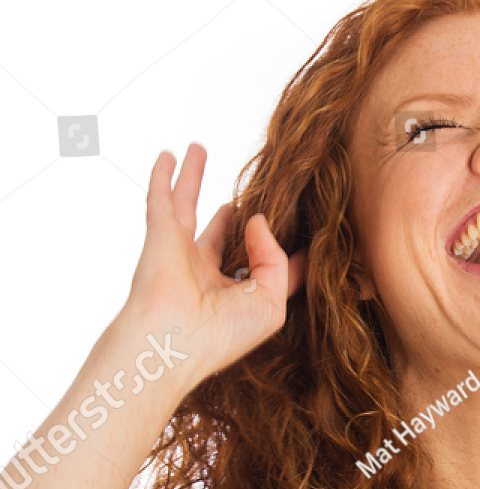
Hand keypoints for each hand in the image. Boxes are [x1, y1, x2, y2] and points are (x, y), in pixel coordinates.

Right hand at [123, 143, 306, 381]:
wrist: (173, 339)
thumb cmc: (224, 332)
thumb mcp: (271, 301)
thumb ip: (276, 258)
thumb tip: (259, 219)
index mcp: (240, 294)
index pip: (269, 264)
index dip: (289, 246)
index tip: (309, 223)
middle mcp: (211, 272)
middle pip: (228, 229)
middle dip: (237, 209)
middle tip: (252, 183)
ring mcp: (183, 252)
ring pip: (190, 205)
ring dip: (194, 177)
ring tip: (199, 149)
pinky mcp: (161, 236)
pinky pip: (161, 198)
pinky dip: (163, 176)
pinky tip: (168, 155)